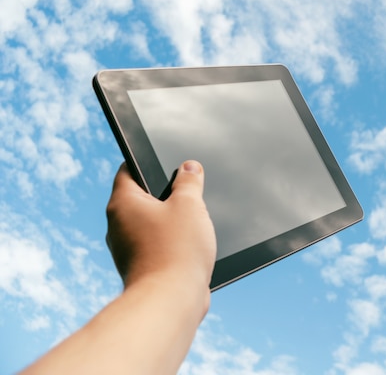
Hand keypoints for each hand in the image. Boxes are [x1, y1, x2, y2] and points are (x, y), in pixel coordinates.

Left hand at [106, 160, 215, 304]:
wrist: (170, 301)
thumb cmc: (177, 249)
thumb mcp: (190, 205)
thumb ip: (190, 181)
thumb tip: (189, 167)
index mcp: (123, 203)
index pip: (127, 170)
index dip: (145, 162)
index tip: (164, 161)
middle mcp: (117, 225)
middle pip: (140, 198)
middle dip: (165, 194)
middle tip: (188, 193)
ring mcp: (126, 249)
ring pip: (149, 224)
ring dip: (169, 221)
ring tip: (192, 223)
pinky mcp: (139, 268)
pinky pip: (154, 245)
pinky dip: (170, 243)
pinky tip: (189, 247)